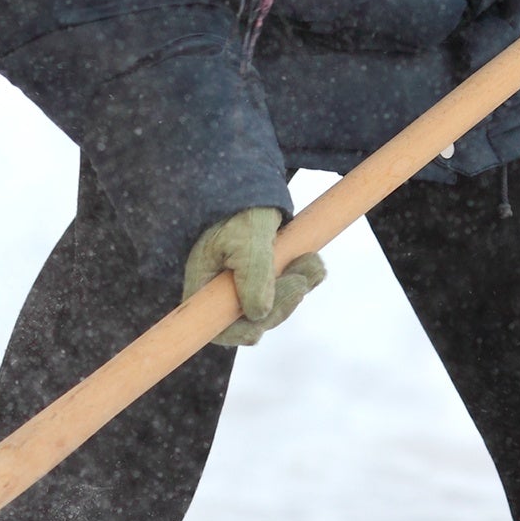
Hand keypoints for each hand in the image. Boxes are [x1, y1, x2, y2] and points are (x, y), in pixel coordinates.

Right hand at [183, 207, 326, 347]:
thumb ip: (254, 275)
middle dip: (281, 302)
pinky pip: (285, 291)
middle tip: (303, 278)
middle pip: (252, 320)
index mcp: (205, 282)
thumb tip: (259, 315)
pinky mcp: (265, 278)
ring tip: (314, 262)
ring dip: (297, 287)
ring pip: (274, 306)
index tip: (258, 328)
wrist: (254, 186)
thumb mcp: (248, 238)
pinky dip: (302, 279)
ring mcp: (245, 285)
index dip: (236, 334)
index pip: (214, 326)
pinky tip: (313, 264)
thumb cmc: (243, 209)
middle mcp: (222, 290)